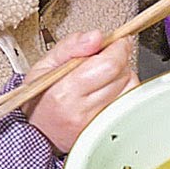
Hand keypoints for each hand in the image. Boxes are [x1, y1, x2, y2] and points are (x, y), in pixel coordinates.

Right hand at [23, 31, 137, 152]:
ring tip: (103, 77)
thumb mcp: (45, 65)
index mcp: (64, 93)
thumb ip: (71, 46)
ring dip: (123, 76)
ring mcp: (98, 124)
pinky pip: (130, 102)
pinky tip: (109, 91)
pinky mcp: (110, 130)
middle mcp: (83, 112)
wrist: (39, 132)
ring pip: (130, 87)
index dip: (117, 47)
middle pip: (122, 74)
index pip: (108, 64)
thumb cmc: (41, 98)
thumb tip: (96, 36)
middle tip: (106, 58)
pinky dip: (125, 91)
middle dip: (119, 59)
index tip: (116, 41)